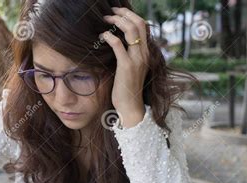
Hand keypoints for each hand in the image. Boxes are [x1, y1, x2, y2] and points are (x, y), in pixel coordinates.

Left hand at [101, 7, 149, 127]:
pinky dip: (109, 36)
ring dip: (116, 21)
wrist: (130, 107)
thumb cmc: (127, 90)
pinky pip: (118, 44)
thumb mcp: (131, 70)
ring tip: (105, 19)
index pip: (143, 26)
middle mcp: (143, 54)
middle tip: (111, 12)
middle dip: (124, 13)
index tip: (118, 13)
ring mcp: (136, 59)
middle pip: (139, 23)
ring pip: (131, 30)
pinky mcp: (126, 66)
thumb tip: (117, 46)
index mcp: (146, 53)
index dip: (131, 16)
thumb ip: (128, 56)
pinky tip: (101, 36)